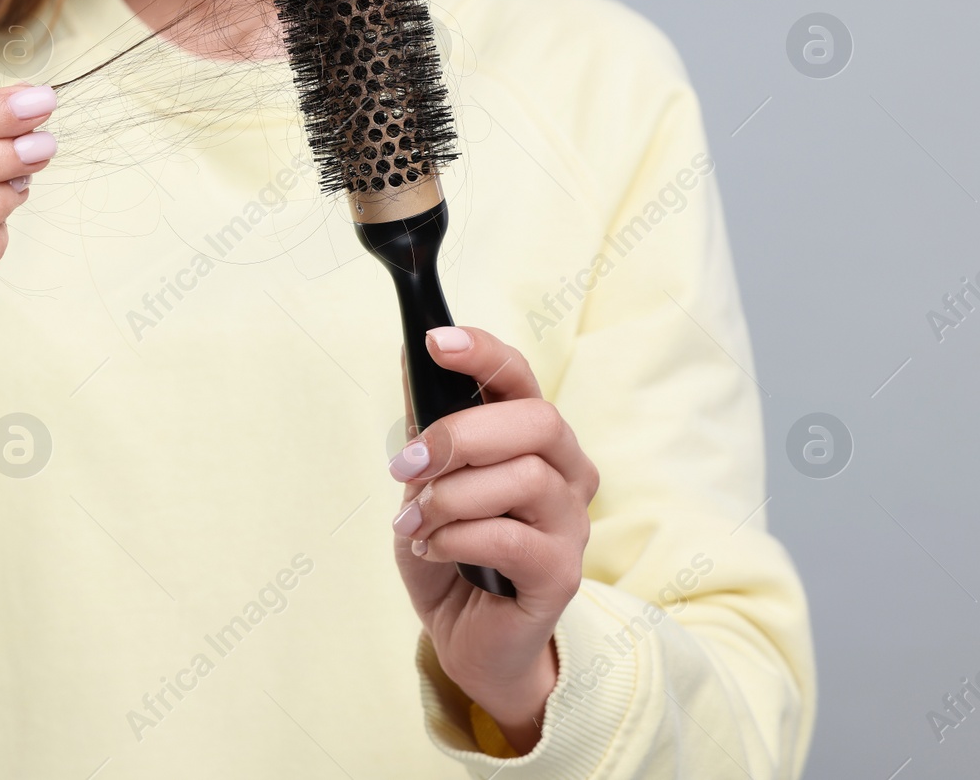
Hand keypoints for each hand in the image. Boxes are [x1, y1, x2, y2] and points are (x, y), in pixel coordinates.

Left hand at [389, 326, 599, 753]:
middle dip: (461, 434)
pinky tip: (432, 549)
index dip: (484, 353)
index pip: (521, 378)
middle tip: (409, 465)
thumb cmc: (453, 554)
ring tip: (414, 523)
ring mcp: (570, 523)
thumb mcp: (427, 484)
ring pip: (522, 477)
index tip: (435, 342)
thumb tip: (413, 357)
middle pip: (536, 420)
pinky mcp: (561, 573)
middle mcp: (565, 472)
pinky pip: (510, 537)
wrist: (467, 638)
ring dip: (450, 497)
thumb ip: (429, 428)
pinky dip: (456, 538)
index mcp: (534, 439)